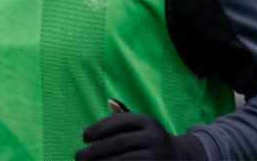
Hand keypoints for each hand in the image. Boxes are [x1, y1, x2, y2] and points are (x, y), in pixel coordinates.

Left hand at [75, 112, 204, 159]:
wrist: (179, 158)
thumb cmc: (149, 140)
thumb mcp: (141, 125)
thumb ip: (123, 116)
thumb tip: (110, 101)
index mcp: (147, 121)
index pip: (118, 122)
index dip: (98, 128)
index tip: (83, 136)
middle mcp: (154, 137)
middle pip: (118, 143)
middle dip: (95, 150)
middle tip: (78, 156)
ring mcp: (156, 156)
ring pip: (122, 160)